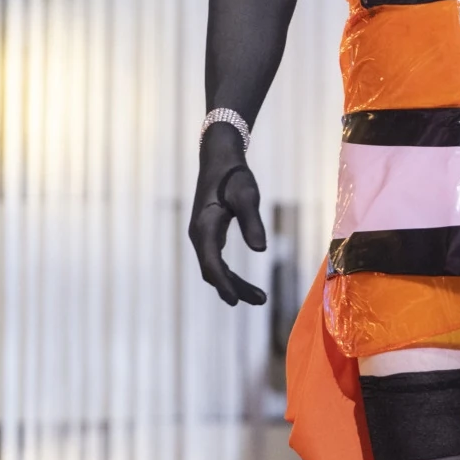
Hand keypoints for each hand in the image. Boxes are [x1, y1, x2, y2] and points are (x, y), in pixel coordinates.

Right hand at [188, 124, 267, 306]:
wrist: (219, 158)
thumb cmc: (234, 176)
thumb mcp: (247, 197)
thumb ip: (253, 222)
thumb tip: (261, 250)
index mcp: (205, 228)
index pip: (212, 264)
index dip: (224, 284)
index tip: (236, 301)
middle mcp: (199, 235)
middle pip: (213, 271)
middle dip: (234, 288)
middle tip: (261, 300)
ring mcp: (202, 235)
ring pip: (214, 268)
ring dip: (233, 283)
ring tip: (259, 297)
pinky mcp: (208, 232)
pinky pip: (215, 260)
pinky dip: (228, 273)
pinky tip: (242, 282)